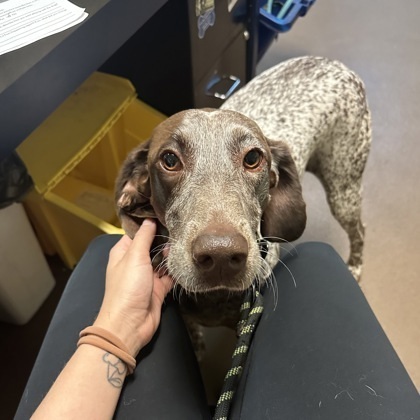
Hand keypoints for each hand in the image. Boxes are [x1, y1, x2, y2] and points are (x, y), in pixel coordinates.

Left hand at [94, 219, 172, 355]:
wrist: (130, 324)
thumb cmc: (127, 288)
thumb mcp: (134, 257)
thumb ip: (144, 238)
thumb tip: (149, 219)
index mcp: (123, 252)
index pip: (136, 233)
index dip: (148, 224)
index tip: (164, 213)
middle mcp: (135, 262)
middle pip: (151, 245)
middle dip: (163, 239)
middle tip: (179, 229)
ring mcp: (147, 276)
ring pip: (162, 260)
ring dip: (171, 255)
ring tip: (182, 245)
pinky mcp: (158, 289)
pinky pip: (170, 275)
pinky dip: (176, 270)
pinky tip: (185, 261)